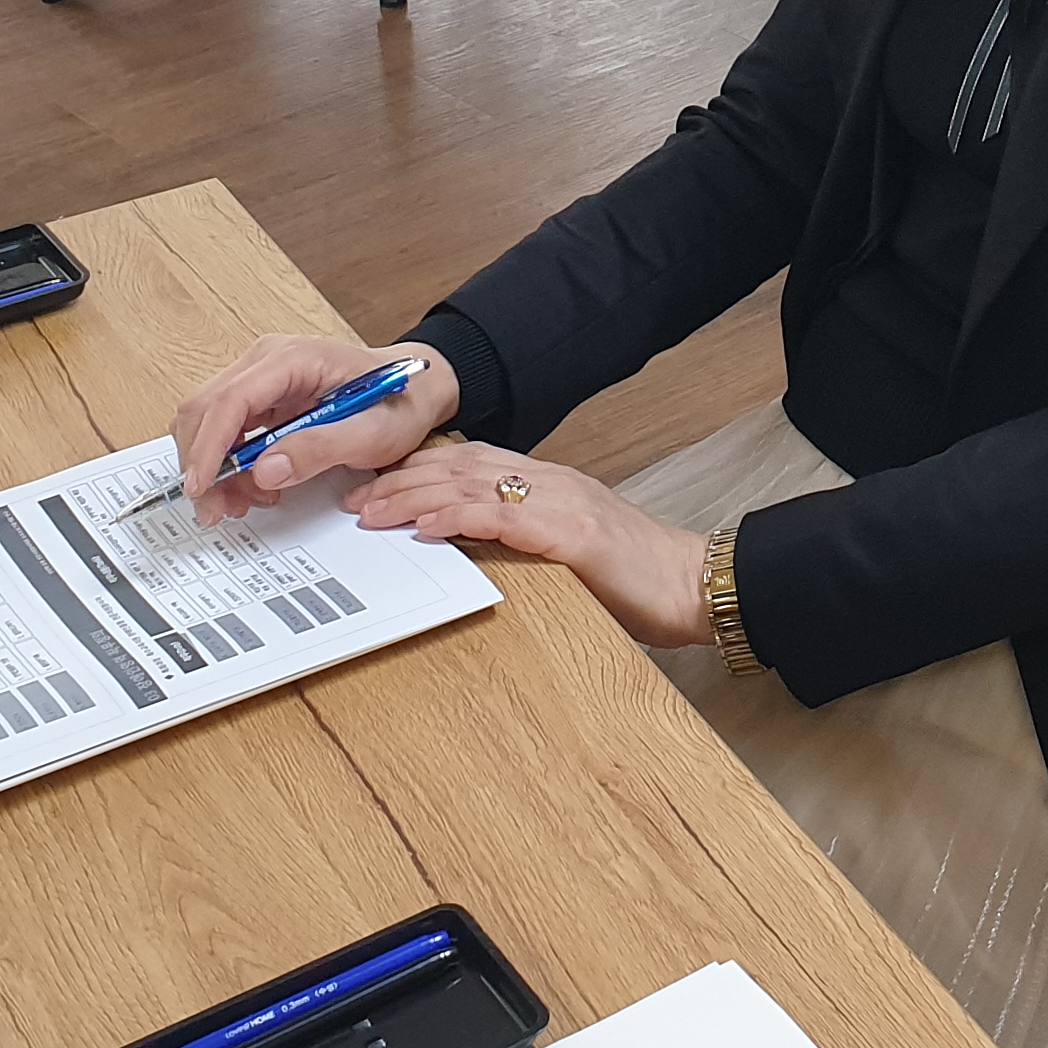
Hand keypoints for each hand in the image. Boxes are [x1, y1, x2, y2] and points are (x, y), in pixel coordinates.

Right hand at [169, 332, 457, 519]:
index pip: (229, 400)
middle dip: (203, 464)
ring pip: (207, 422)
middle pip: (205, 410)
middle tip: (216, 510)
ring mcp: (259, 378)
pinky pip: (225, 431)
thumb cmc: (398, 404)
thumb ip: (319, 449)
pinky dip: (228, 464)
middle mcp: (266, 361)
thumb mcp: (372, 434)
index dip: (208, 447)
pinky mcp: (260, 399)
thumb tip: (264, 470)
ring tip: (243, 503)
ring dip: (214, 468)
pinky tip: (255, 488)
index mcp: (292, 359)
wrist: (415, 392)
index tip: (201, 488)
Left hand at [352, 443, 713, 647]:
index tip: (376, 485)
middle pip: (461, 467)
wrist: (692, 584)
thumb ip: (528, 538)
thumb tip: (474, 549)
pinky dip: (457, 517)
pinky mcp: (570, 532)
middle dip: (402, 480)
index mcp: (551, 483)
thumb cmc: (638, 578)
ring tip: (372, 510)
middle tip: (355, 498)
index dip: (419, 470)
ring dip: (415, 496)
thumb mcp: (571, 550)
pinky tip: (425, 525)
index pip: (472, 462)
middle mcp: (552, 481)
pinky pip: (501, 517)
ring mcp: (561, 501)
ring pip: (472, 484)